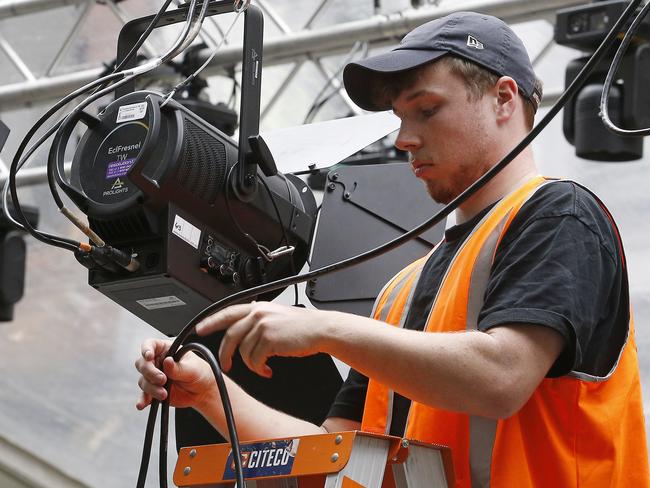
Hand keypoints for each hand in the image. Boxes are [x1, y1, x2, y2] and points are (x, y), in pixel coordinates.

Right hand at [134, 338, 214, 410]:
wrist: (202, 391)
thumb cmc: (199, 373)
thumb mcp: (192, 369)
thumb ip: (178, 367)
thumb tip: (167, 361)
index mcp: (166, 350)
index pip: (150, 344)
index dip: (146, 349)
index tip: (149, 356)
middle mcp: (157, 362)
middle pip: (142, 364)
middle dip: (150, 372)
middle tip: (162, 379)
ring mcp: (154, 377)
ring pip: (143, 380)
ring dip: (151, 388)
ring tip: (164, 394)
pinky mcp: (153, 391)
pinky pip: (144, 395)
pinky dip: (142, 400)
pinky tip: (141, 405)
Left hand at [195, 302, 327, 377]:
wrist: (321, 329)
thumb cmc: (303, 326)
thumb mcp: (277, 315)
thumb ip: (260, 317)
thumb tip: (247, 322)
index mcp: (258, 307)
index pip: (228, 312)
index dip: (211, 321)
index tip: (200, 329)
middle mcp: (258, 313)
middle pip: (231, 335)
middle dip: (225, 354)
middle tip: (225, 365)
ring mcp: (263, 326)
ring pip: (244, 351)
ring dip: (250, 364)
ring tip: (262, 367)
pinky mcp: (269, 339)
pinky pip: (255, 360)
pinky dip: (259, 369)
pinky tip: (268, 370)